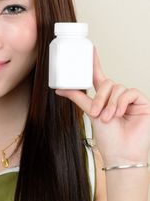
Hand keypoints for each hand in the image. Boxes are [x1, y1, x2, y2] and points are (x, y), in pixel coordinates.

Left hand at [55, 47, 149, 165]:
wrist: (121, 152)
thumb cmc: (108, 137)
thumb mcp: (90, 112)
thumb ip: (78, 97)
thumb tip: (59, 88)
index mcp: (105, 97)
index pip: (99, 75)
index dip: (95, 62)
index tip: (91, 48)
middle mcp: (117, 96)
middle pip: (107, 82)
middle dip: (100, 98)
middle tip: (98, 113)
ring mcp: (130, 99)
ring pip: (117, 88)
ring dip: (111, 104)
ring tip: (110, 118)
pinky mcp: (142, 102)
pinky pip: (130, 92)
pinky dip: (123, 102)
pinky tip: (121, 113)